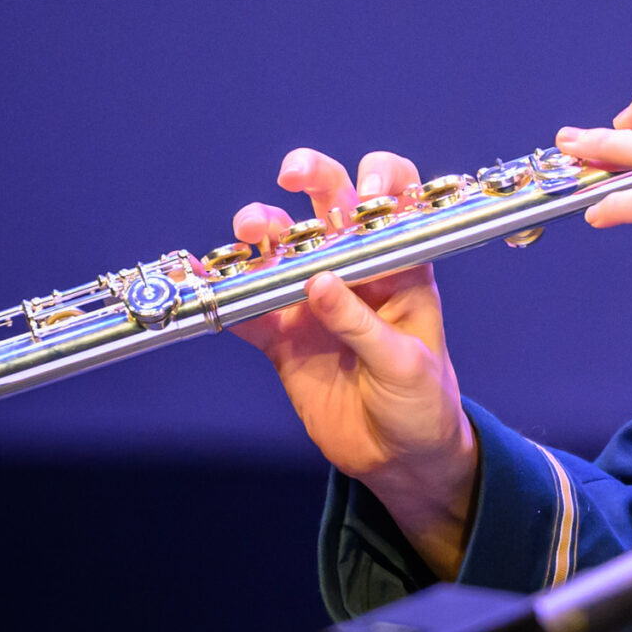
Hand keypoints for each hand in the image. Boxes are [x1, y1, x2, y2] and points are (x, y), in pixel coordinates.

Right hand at [231, 146, 477, 577]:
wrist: (400, 458)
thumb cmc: (424, 401)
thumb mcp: (405, 363)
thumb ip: (361, 324)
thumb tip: (318, 281)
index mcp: (401, 267)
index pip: (394, 203)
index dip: (383, 180)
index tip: (369, 187)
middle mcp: (355, 271)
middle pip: (331, 206)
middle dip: (313, 177)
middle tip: (293, 173)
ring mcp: (315, 300)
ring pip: (282, 247)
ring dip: (264, 229)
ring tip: (253, 231)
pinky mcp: (283, 337)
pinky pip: (249, 308)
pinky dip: (226, 295)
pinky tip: (208, 281)